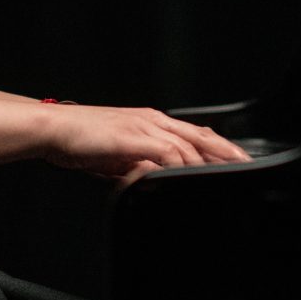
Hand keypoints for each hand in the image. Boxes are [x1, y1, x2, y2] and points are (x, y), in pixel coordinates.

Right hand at [40, 103, 252, 180]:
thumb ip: (137, 166)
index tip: (237, 159)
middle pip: (200, 135)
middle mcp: (152, 120)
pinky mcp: (132, 137)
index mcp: (150, 122)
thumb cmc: (79, 142)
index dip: (218, 145)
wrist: (53, 130)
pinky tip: (190, 176)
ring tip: (226, 175)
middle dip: (226, 151)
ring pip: (187, 143)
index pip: (194, 132)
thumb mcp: (117, 157)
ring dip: (208, 162)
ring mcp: (143, 126)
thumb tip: (150, 179)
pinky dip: (181, 165)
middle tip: (247, 165)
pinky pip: (165, 151)